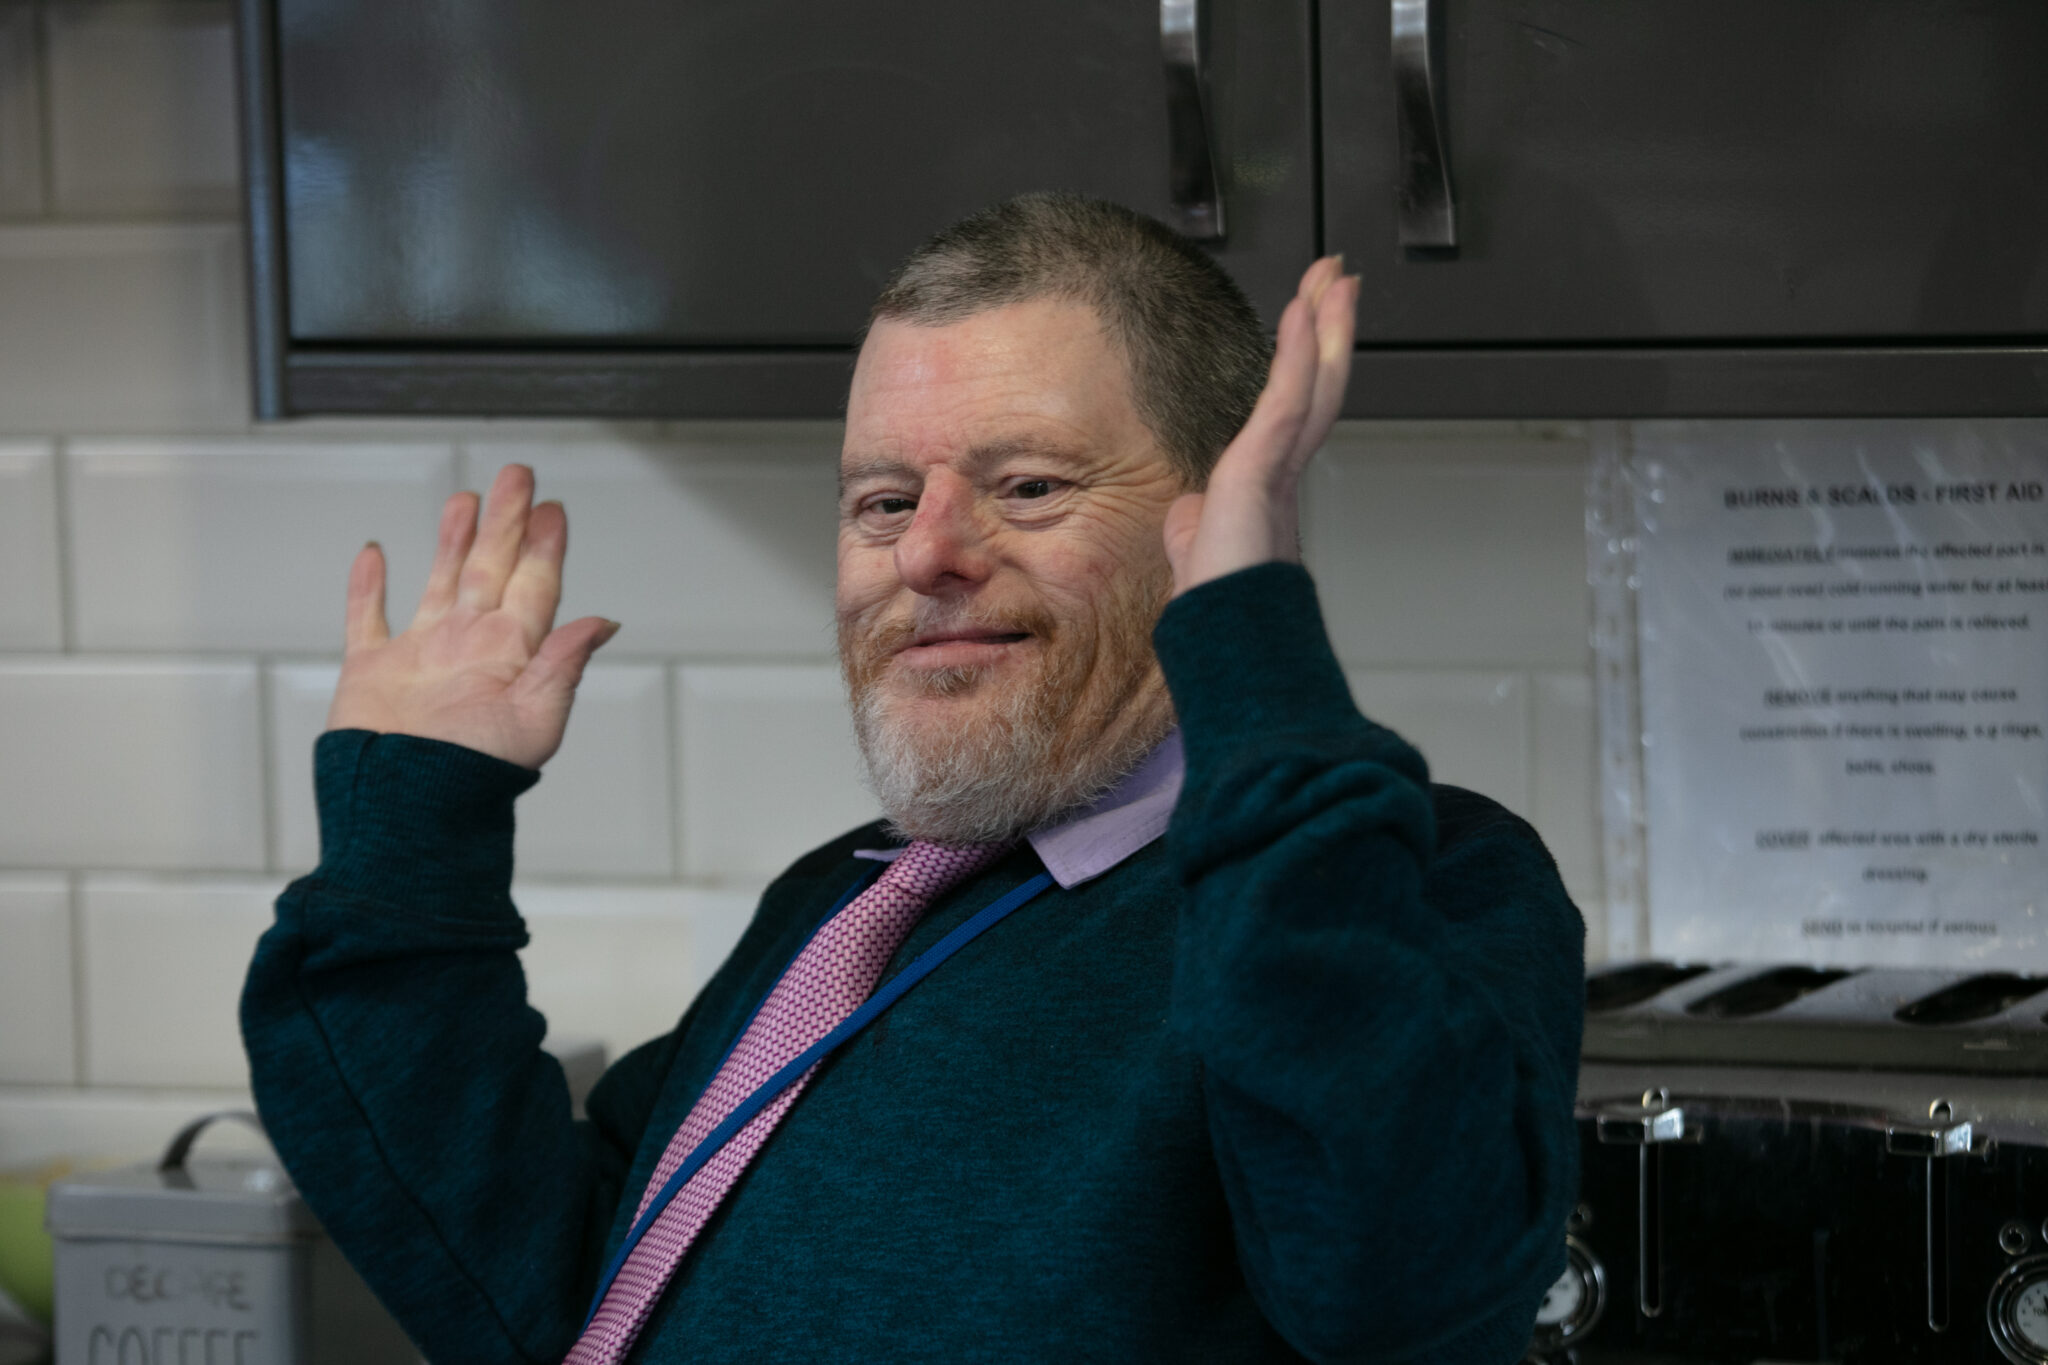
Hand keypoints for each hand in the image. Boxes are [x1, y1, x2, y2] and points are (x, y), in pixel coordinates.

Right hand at [326, 463, 619, 769]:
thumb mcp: (533, 719)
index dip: (544, 546)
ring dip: (451, 541)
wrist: (405, 810)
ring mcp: (421, 656)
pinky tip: (375, 553)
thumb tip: (605, 623)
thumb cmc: (472, 777)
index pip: (534, 587)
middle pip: (491, 568)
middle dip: (505, 522)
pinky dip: (368, 586)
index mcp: (509, 656)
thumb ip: (564, 665)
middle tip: (516, 476)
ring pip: (440, 582)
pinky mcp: (372, 670)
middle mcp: (468, 647)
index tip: (553, 508)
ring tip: (465, 501)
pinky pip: (367, 618)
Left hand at [1162, 255, 1357, 596]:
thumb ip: (1192, 528)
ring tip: (1333, 278)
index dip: (1302, 367)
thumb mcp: (1195, 557)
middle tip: (1338, 282)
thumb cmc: (1217, 620)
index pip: (1291, 413)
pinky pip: (1283, 401)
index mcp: (1265, 495)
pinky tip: (1303, 312)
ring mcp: (1277, 476)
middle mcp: (1281, 480)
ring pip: (1310, 386)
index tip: (1307, 325)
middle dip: (1325, 332)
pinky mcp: (1262, 473)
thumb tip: (1184, 512)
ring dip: (1322, 326)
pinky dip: (1294, 354)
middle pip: (1313, 388)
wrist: (1228, 652)